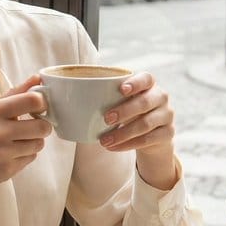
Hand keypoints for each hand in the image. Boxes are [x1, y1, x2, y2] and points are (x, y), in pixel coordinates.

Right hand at [0, 75, 50, 225]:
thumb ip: (13, 94)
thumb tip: (38, 78)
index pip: (33, 100)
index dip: (42, 104)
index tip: (39, 108)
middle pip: (42, 126)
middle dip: (42, 126)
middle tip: (32, 127)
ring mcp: (3, 153)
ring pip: (39, 144)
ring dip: (33, 142)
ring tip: (17, 142)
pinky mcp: (7, 170)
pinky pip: (31, 158)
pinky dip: (25, 156)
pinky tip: (9, 154)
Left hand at [98, 72, 177, 190]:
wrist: (153, 136)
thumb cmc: (129, 113)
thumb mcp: (120, 102)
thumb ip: (102, 95)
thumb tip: (57, 91)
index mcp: (149, 85)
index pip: (147, 78)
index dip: (135, 82)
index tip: (121, 89)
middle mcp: (161, 97)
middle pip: (146, 101)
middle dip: (125, 110)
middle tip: (105, 118)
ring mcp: (167, 116)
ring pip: (146, 123)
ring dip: (123, 133)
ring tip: (104, 141)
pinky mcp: (168, 134)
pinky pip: (148, 140)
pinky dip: (128, 145)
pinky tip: (113, 147)